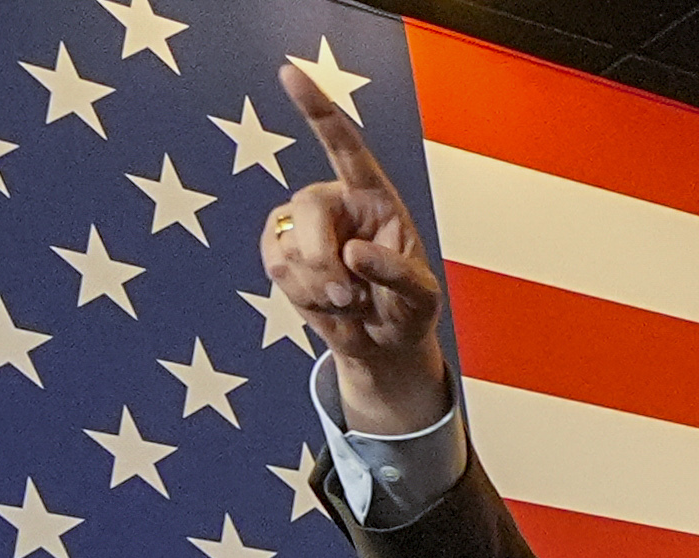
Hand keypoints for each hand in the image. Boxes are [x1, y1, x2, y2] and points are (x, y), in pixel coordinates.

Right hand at [266, 65, 448, 436]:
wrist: (383, 342)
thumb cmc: (409, 309)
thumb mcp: (422, 297)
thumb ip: (397, 274)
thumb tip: (353, 252)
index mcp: (374, 197)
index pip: (345, 147)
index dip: (317, 109)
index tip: (289, 73)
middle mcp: (333, 201)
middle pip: (309, 211)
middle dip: (324, 262)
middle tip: (349, 296)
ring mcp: (302, 224)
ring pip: (290, 249)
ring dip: (321, 288)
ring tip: (350, 299)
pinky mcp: (280, 248)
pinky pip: (277, 267)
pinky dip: (303, 296)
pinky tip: (326, 302)